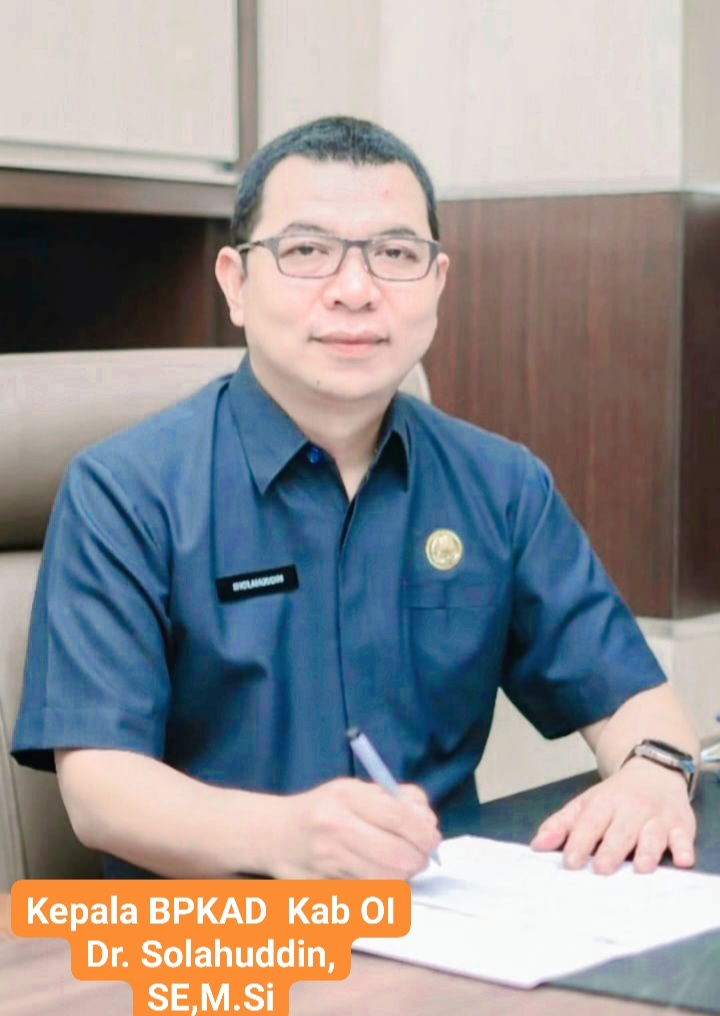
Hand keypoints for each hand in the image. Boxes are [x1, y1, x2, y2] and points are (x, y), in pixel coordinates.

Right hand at [266, 777, 440, 879]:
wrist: (273, 835)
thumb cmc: (321, 808)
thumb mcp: (354, 789)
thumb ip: (394, 798)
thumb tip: (427, 821)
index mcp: (345, 798)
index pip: (398, 818)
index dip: (424, 833)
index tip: (433, 839)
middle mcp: (335, 828)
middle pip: (397, 857)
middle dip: (418, 860)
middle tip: (420, 856)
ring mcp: (328, 861)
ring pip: (387, 882)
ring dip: (402, 877)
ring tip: (399, 865)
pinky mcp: (324, 888)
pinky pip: (370, 896)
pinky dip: (382, 890)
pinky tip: (377, 877)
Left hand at [529, 759, 695, 874]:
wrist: (654, 772)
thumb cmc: (615, 798)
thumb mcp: (586, 804)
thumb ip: (561, 825)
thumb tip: (536, 846)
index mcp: (604, 803)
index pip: (590, 823)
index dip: (579, 842)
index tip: (570, 862)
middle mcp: (631, 809)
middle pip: (620, 831)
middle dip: (611, 850)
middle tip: (601, 869)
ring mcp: (657, 817)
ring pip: (652, 835)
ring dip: (647, 851)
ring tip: (640, 869)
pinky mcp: (681, 825)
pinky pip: (684, 837)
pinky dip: (684, 848)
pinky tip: (682, 860)